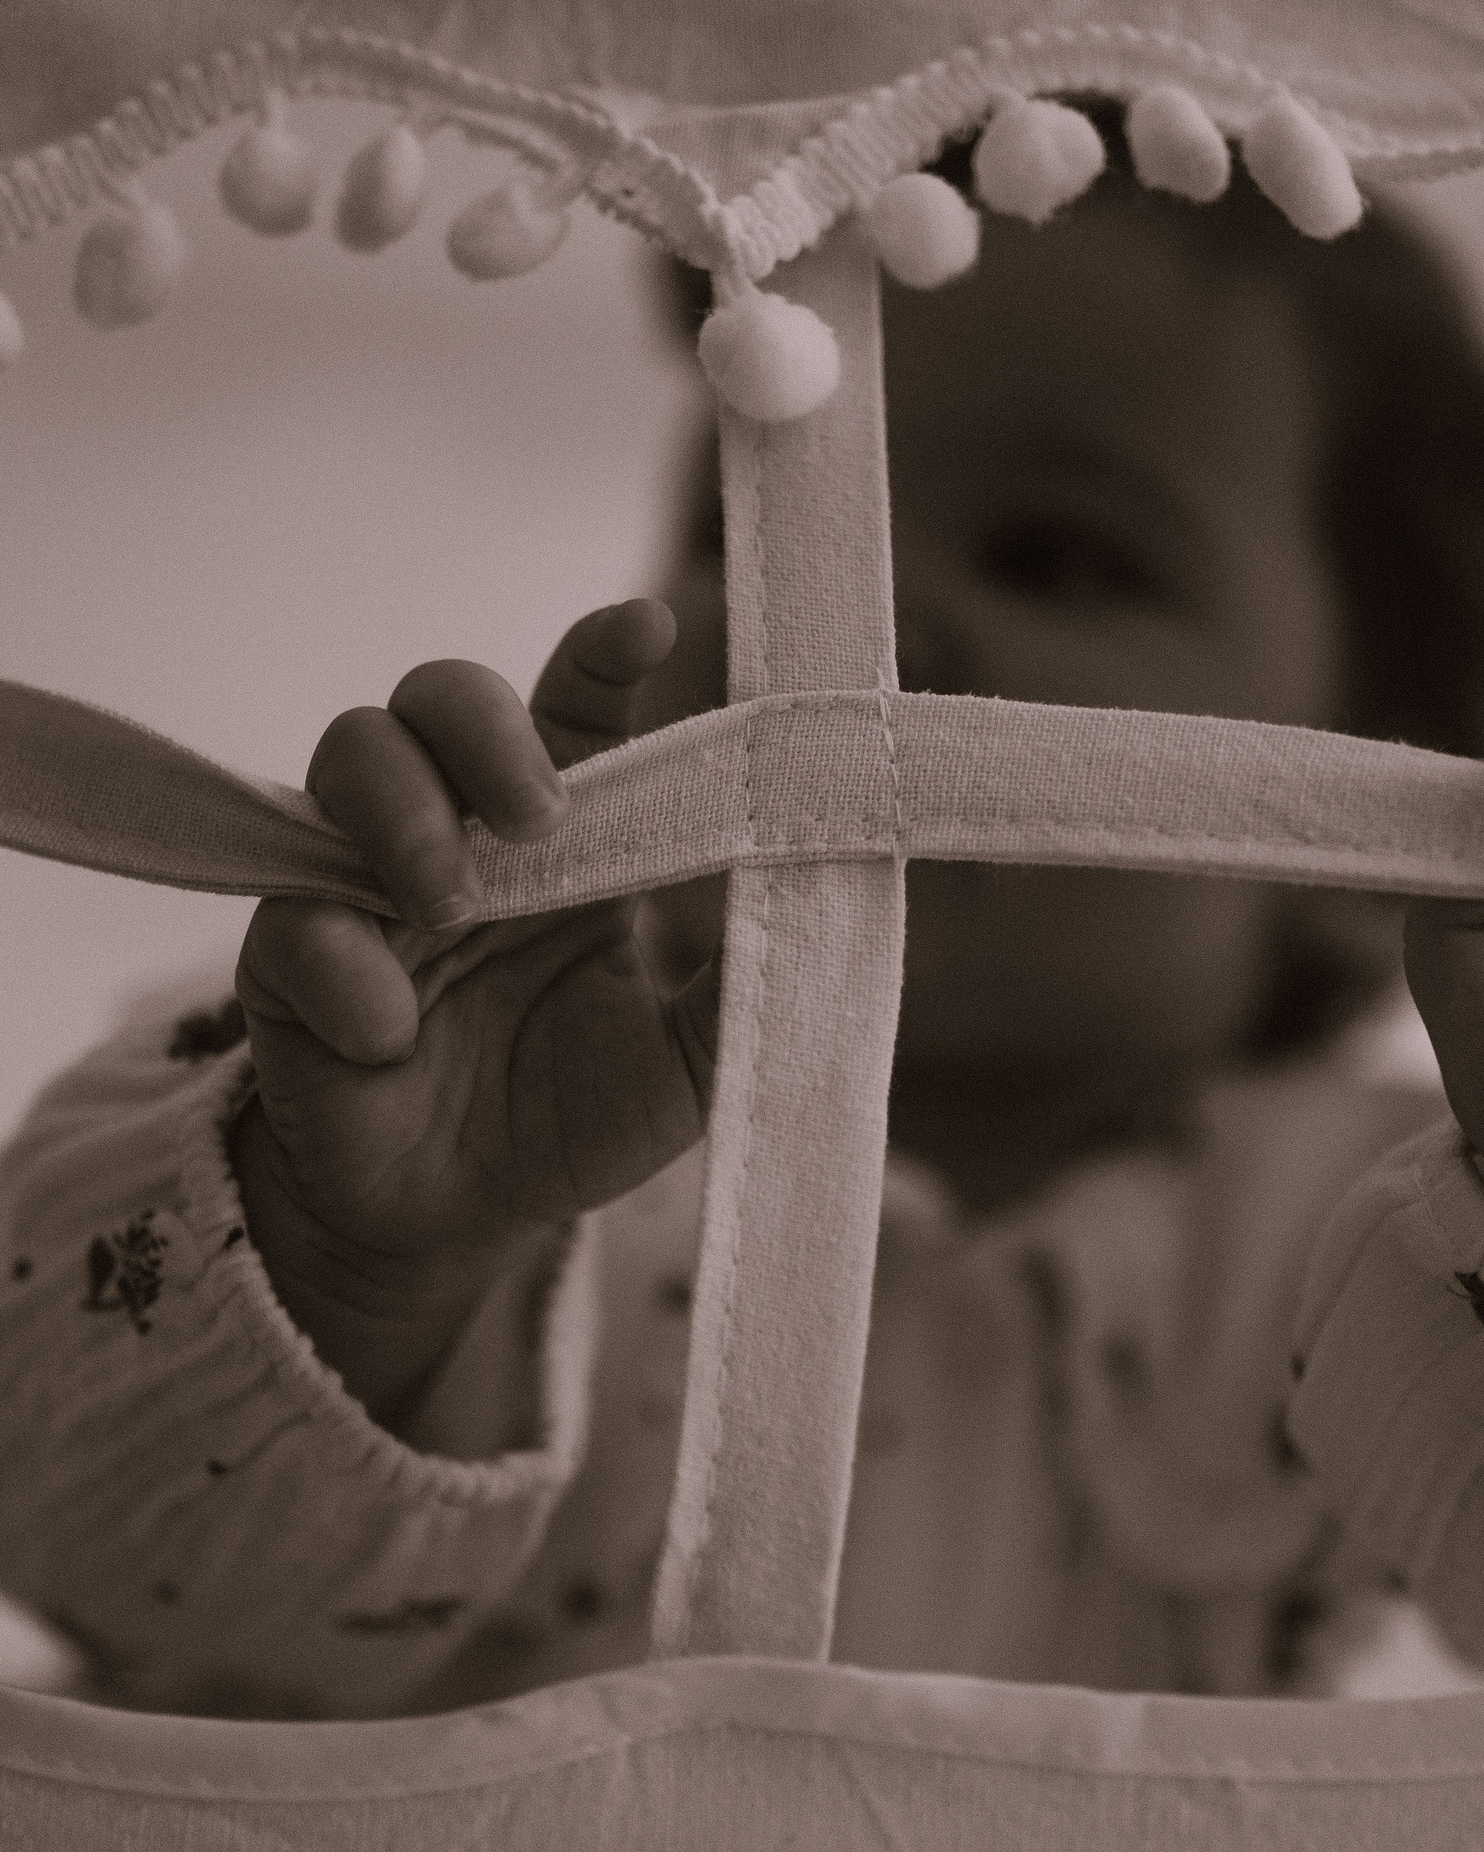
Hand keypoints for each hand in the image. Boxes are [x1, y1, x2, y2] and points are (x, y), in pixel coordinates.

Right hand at [230, 600, 717, 1427]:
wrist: (458, 1224)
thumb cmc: (573, 1115)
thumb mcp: (687, 1068)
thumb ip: (742, 989)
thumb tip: (823, 904)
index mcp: (569, 829)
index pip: (577, 705)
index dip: (602, 649)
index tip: (645, 627)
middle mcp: (463, 825)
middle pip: (444, 693)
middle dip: (485, 728)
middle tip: (540, 815)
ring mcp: (368, 879)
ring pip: (350, 753)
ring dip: (404, 810)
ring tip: (451, 901)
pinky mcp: (292, 958)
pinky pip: (295, 920)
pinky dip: (345, 965)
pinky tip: (390, 1032)